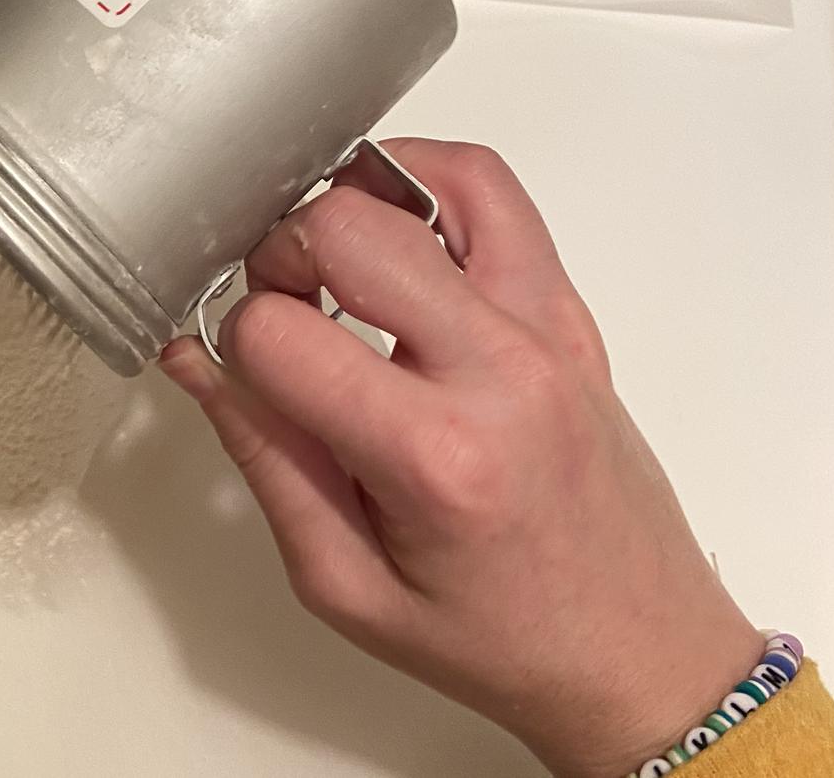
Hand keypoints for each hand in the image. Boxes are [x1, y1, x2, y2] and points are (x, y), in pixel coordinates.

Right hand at [163, 140, 762, 777]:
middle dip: (282, 254)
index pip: (279, 333)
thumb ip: (263, 457)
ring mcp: (542, 326)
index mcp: (431, 458)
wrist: (638, 652)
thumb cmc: (500, 637)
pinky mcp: (567, 307)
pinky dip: (427, 181)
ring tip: (334, 265)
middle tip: (283, 307)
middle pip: (346, 228)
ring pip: (425, 182)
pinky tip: (394, 232)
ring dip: (351, 207)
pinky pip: (495, 191)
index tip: (247, 372)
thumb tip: (196, 358)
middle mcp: (495, 371)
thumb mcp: (345, 582)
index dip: (235, 341)